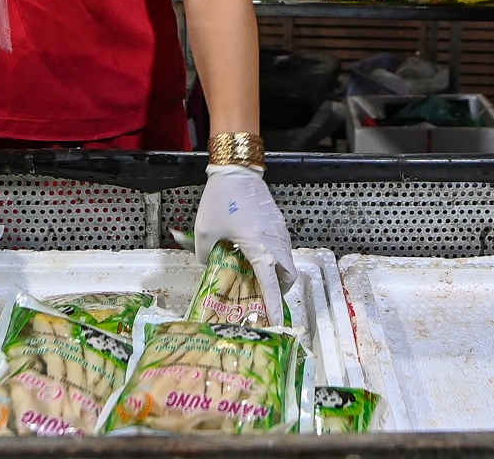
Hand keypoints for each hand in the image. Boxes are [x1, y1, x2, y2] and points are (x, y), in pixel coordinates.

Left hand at [194, 164, 296, 324]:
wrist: (237, 170)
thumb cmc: (220, 200)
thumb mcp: (204, 232)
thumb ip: (205, 255)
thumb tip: (209, 266)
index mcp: (258, 247)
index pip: (271, 284)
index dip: (273, 305)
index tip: (276, 322)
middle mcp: (275, 241)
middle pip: (289, 276)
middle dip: (279, 291)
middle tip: (262, 297)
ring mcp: (280, 231)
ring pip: (287, 261)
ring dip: (277, 274)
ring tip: (256, 277)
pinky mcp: (278, 223)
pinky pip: (282, 248)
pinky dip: (275, 258)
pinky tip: (254, 254)